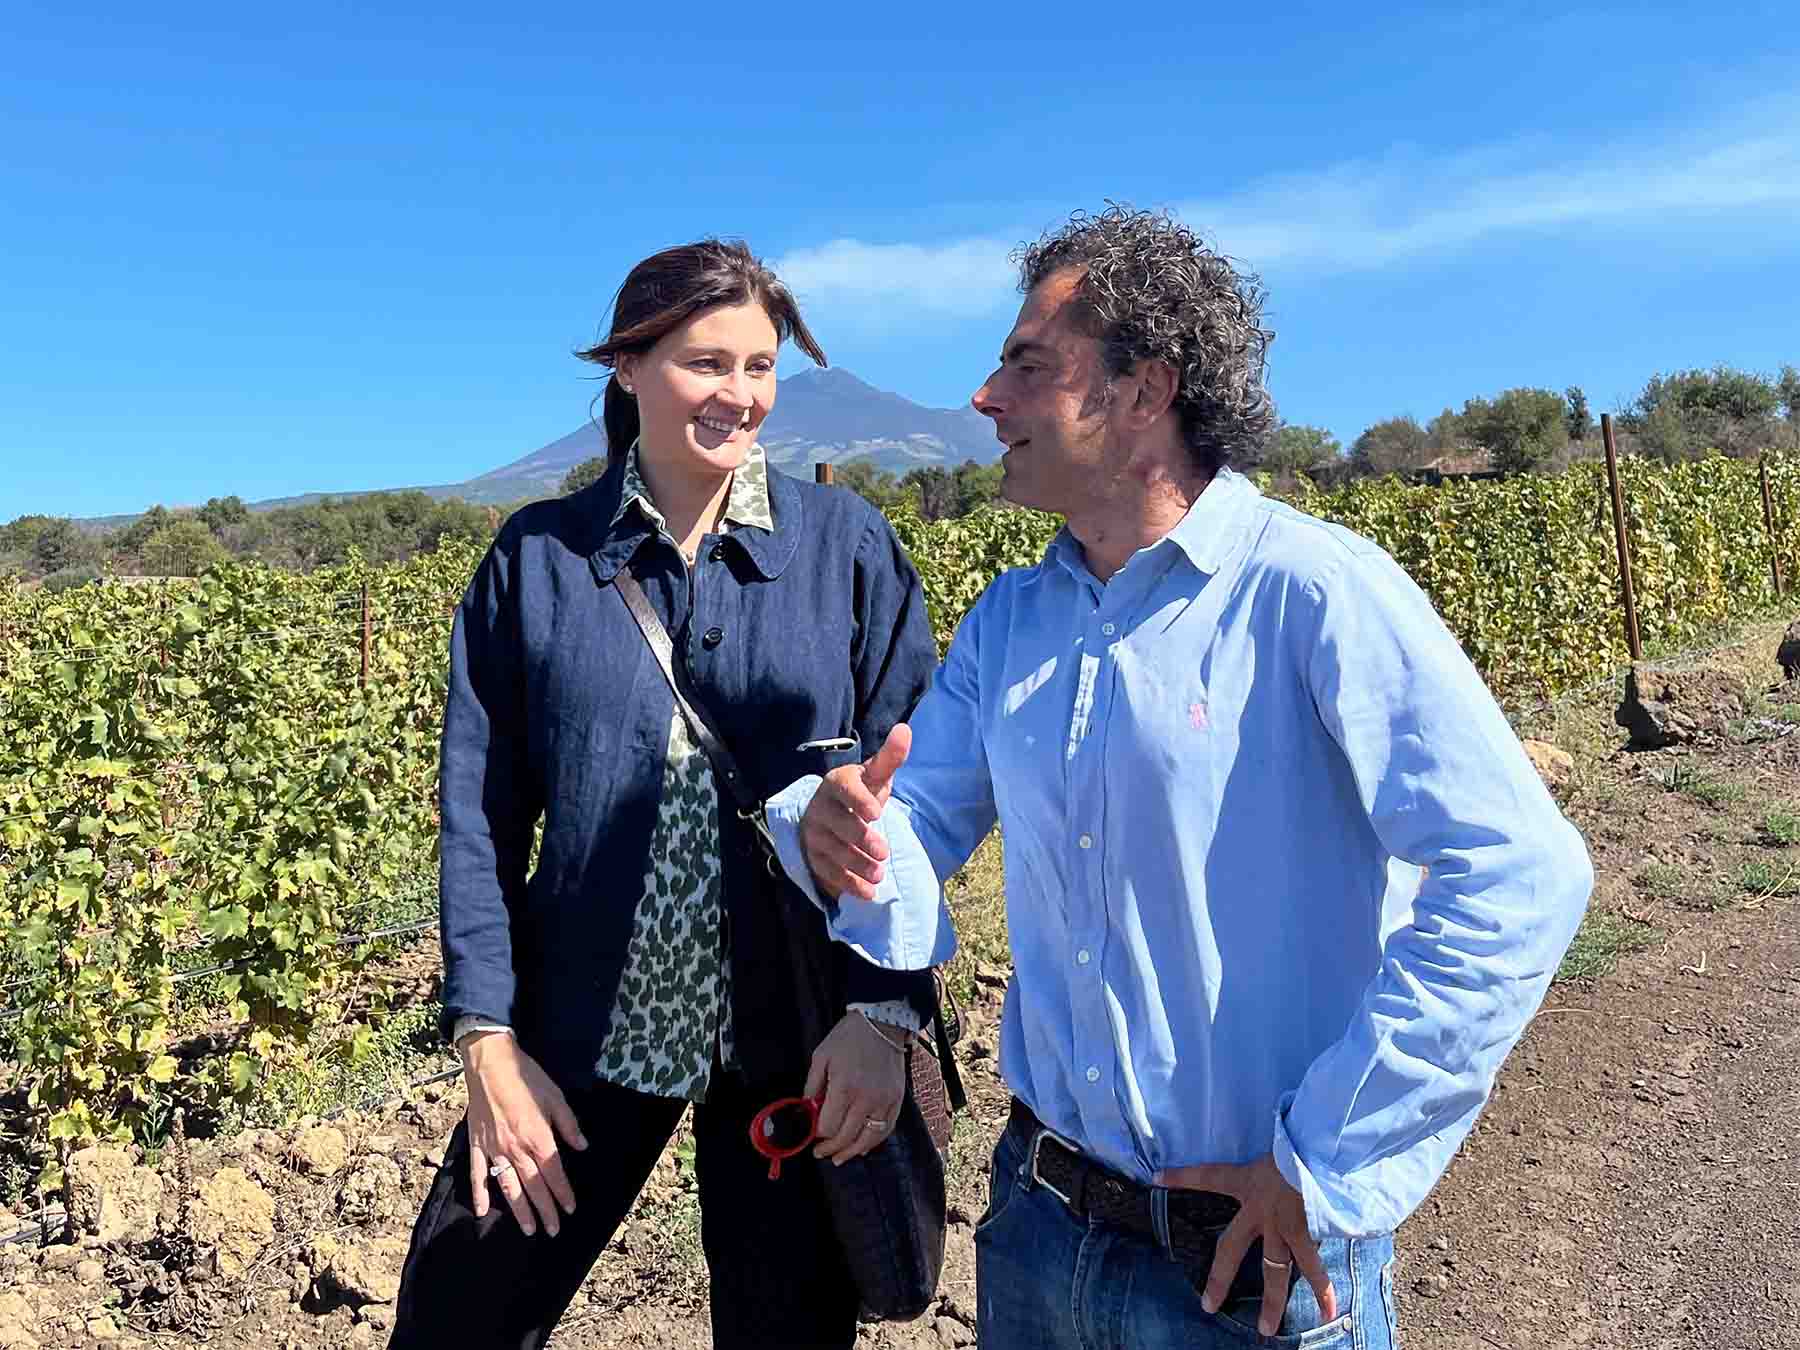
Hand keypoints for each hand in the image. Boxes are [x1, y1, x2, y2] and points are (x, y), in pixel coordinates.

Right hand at [459, 1032, 588, 1236]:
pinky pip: (477, 1174)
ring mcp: (494, 1149)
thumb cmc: (527, 1078)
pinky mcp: (477, 1145)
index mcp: (538, 1137)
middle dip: (545, 1210)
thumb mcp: (556, 1098)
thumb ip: (569, 1125)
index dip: (563, 1193)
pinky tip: (483, 1212)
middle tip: (552, 1230)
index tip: (570, 1209)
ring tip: (528, 1229)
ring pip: (508, 1186)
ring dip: (519, 1210)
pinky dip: (479, 1194)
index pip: (553, 1173)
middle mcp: (517, 1149)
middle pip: (533, 1186)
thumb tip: (581, 1147)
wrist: (491, 1064)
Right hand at [798, 723, 911, 901]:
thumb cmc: (860, 793)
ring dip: (856, 865)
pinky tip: (869, 893)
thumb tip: (905, 730)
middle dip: (860, 840)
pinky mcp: (814, 858)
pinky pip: (829, 873)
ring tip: (879, 875)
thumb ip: (890, 757)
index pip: (845, 789)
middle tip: (884, 852)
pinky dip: (848, 885)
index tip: (876, 813)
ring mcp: (815, 835)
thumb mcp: (875, 776)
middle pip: (838, 825)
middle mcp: (821, 808)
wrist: (833, 815)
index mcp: (836, 783)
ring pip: (833, 851)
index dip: (859, 801)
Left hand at [804, 1012, 906, 1165]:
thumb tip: (806, 1110)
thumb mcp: (821, 1057)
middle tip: (820, 1152)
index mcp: (844, 1087)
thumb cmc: (848, 1038)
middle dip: (830, 1148)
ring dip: (851, 1152)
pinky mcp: (897, 1101)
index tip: (812, 1134)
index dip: (817, 1134)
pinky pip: (886, 1129)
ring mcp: (885, 1101)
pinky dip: (874, 1142)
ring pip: (868, 1139)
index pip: (828, 1126)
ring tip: (839, 1158)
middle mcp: (866, 1099)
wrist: (881, 1024)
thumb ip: (812, 1086)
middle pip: (846, 1137)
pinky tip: (862, 1147)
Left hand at [1156, 1153, 1334, 1336]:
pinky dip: (1325, 1291)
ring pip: (1274, 1272)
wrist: (1320, 1155)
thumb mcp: (1276, 1147)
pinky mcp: (1306, 1235)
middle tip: (1208, 1306)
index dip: (1181, 1177)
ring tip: (1267, 1329)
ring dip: (1272, 1303)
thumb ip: (1271, 1158)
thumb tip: (1282, 1151)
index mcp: (1247, 1181)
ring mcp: (1281, 1227)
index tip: (1157, 1178)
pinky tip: (1330, 1312)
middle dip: (1220, 1279)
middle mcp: (1259, 1210)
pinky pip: (1314, 1268)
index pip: (1207, 1176)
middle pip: (1231, 1250)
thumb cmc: (1299, 1144)